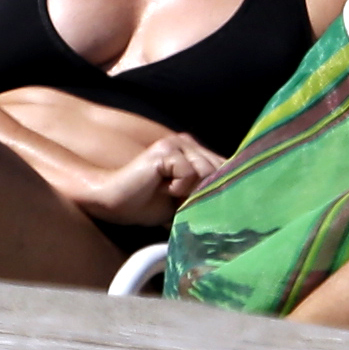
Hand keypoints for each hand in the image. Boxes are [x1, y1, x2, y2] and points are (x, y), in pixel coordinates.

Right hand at [68, 134, 223, 226]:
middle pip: (219, 170)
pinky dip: (179, 188)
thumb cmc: (148, 204)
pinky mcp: (165, 149)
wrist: (115, 202)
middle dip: (206, 192)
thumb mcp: (184, 200)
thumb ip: (204, 191)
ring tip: (172, 196)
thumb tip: (234, 200)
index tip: (218, 206)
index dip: (225, 186)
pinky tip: (163, 189)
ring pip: (206, 171)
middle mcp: (188, 143)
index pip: (226, 166)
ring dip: (191, 191)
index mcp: (195, 153)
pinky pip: (189, 173)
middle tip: (185, 204)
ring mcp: (176, 143)